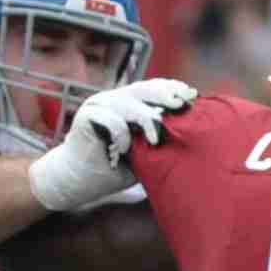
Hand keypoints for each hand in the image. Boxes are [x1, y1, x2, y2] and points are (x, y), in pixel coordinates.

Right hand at [27, 80, 196, 211]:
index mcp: (128, 102)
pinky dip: (122, 135)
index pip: (154, 87)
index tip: (192, 96)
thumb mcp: (143, 152)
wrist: (78, 182)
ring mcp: (99, 104)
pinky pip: (111, 120)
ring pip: (128, 103)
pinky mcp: (86, 116)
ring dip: (145, 119)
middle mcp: (113, 99)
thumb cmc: (113, 168)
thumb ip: (157, 138)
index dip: (172, 88)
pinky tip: (123, 150)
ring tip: (154, 139)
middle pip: (144, 88)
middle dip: (165, 96)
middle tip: (181, 106)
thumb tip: (189, 131)